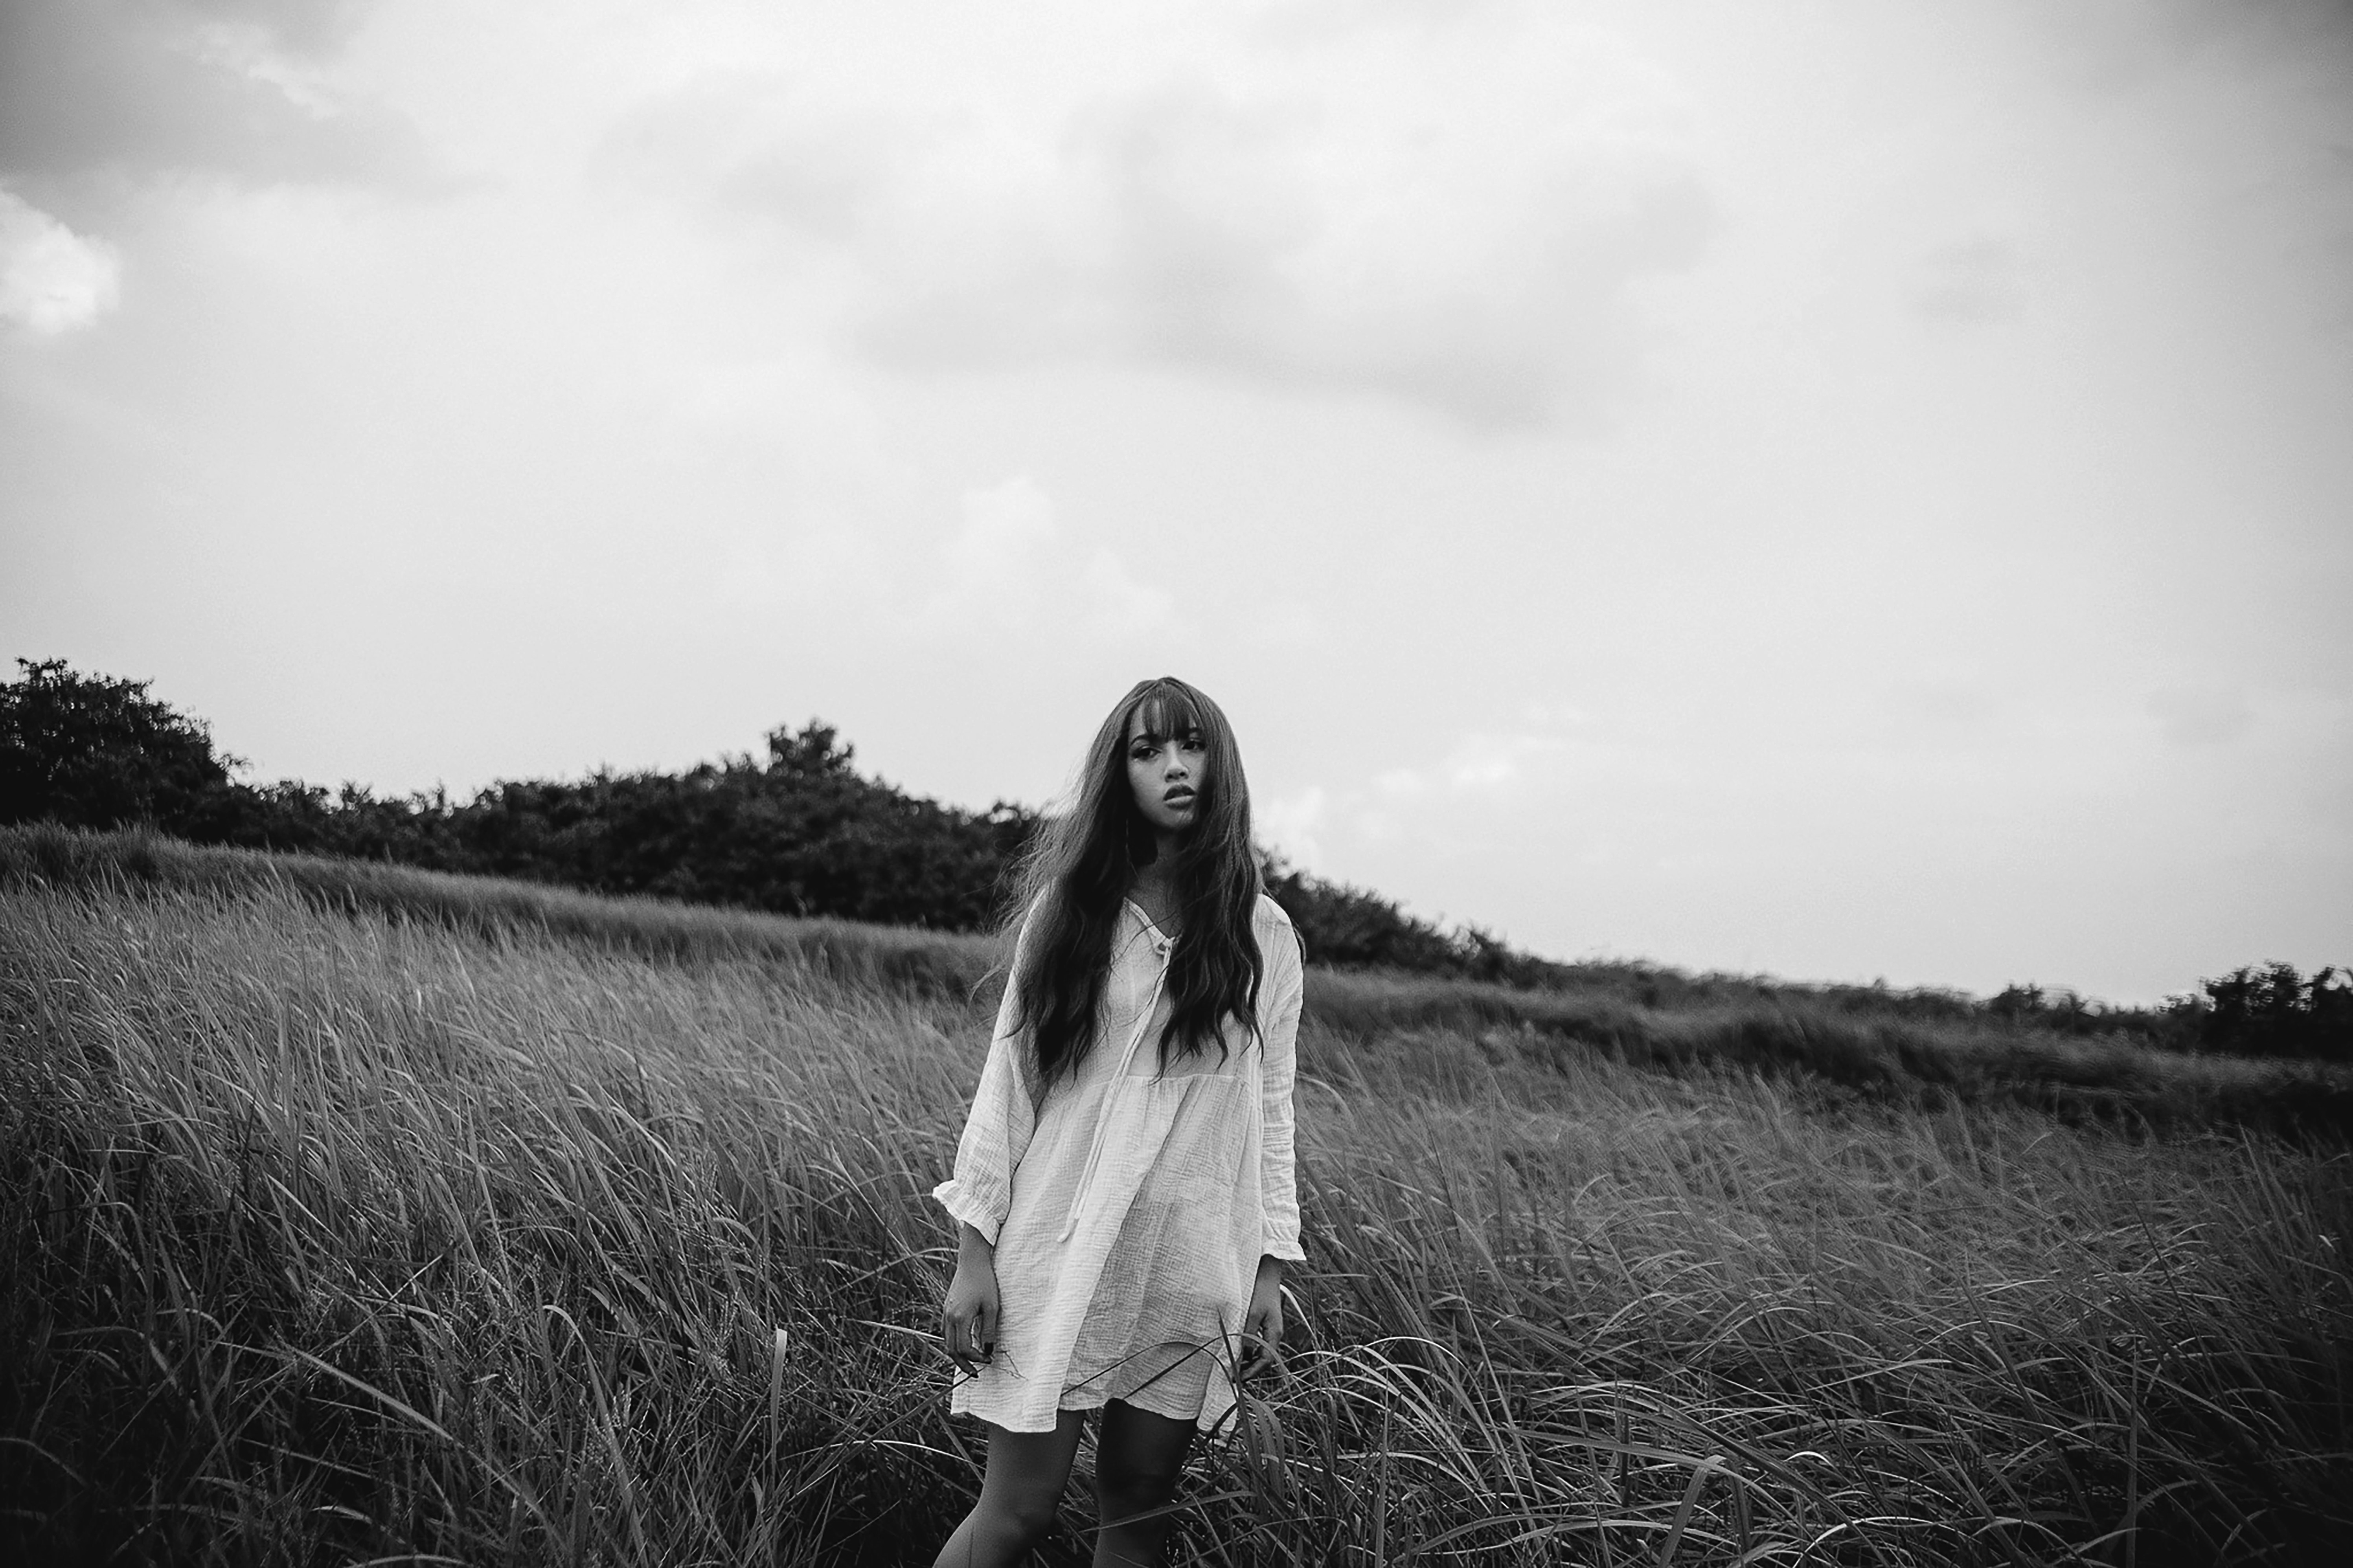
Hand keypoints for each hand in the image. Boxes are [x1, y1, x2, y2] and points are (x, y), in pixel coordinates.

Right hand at [940, 1250, 998, 1376]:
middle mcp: (949, 1317)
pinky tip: (964, 1344)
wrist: (972, 1262)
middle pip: (951, 1350)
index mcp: (960, 1318)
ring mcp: (945, 1313)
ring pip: (947, 1342)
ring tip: (971, 1361)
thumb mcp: (992, 1307)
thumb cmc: (985, 1282)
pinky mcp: (946, 1309)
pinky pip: (946, 1332)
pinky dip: (954, 1343)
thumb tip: (988, 1350)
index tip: (988, 1359)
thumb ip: (989, 1330)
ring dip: (958, 1355)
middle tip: (975, 1373)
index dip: (975, 1358)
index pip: (964, 1349)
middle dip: (963, 1364)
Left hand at [1236, 1258, 1284, 1382]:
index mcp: (1274, 1333)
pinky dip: (1248, 1351)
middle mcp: (1274, 1334)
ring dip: (1248, 1362)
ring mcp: (1270, 1330)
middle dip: (1250, 1370)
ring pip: (1260, 1352)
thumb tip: (1245, 1356)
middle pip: (1264, 1359)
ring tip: (1233, 1367)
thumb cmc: (1259, 1291)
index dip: (1252, 1372)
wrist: (1266, 1273)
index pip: (1266, 1360)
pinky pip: (1257, 1343)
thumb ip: (1249, 1335)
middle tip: (1233, 1377)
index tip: (1238, 1379)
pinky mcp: (1264, 1324)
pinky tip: (1237, 1351)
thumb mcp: (1253, 1313)